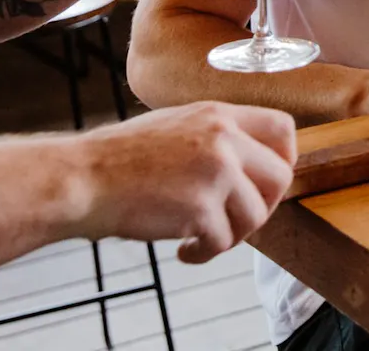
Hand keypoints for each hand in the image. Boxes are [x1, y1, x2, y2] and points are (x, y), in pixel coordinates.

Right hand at [73, 100, 297, 263]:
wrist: (84, 178)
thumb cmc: (121, 158)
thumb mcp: (177, 125)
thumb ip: (218, 137)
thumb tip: (253, 165)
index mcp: (219, 114)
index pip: (283, 128)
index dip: (283, 159)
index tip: (266, 183)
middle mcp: (224, 138)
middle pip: (280, 177)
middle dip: (265, 206)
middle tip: (239, 221)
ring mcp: (215, 172)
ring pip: (256, 215)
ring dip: (233, 236)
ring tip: (203, 240)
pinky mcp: (201, 207)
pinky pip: (223, 241)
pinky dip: (205, 253)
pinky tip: (184, 250)